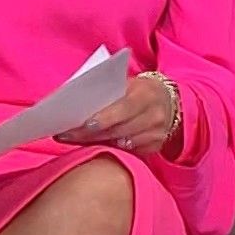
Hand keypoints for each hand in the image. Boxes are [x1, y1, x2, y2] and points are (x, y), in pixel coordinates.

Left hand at [56, 73, 175, 156]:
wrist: (169, 100)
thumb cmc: (137, 90)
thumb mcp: (127, 83)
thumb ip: (106, 90)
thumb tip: (72, 98)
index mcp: (146, 94)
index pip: (123, 108)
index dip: (103, 118)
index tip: (83, 124)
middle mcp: (154, 115)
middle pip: (118, 129)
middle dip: (88, 133)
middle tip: (64, 135)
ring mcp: (157, 133)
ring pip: (121, 143)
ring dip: (95, 142)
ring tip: (73, 140)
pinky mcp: (156, 146)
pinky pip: (129, 151)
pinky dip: (111, 148)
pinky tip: (94, 145)